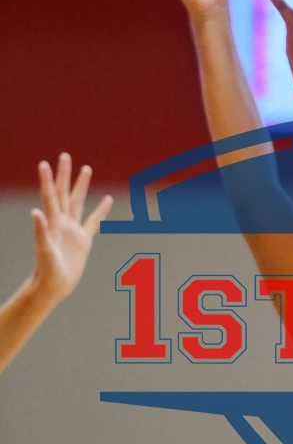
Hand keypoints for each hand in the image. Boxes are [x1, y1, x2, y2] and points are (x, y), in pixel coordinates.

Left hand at [31, 155, 112, 303]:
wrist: (53, 287)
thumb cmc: (46, 271)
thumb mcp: (44, 251)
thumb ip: (40, 231)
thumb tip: (35, 212)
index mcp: (53, 223)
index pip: (50, 196)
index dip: (48, 180)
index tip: (45, 163)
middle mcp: (62, 223)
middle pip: (64, 193)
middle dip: (65, 175)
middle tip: (65, 156)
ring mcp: (73, 230)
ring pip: (78, 202)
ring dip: (81, 186)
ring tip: (86, 169)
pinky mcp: (83, 241)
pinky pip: (94, 222)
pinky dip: (101, 211)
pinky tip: (106, 200)